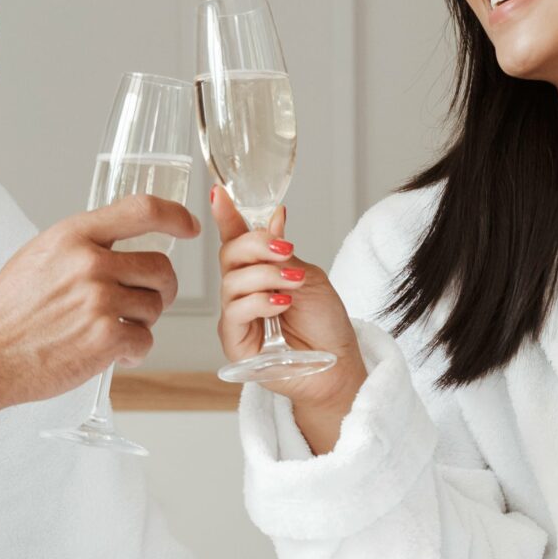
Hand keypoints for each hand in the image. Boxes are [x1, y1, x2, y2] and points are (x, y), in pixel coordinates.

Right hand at [0, 192, 200, 462]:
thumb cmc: (6, 312)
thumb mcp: (40, 258)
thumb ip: (81, 248)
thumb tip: (122, 251)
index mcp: (73, 235)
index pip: (141, 210)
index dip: (175, 216)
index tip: (189, 226)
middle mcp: (90, 262)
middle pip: (160, 267)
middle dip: (161, 288)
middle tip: (145, 302)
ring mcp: (99, 300)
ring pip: (155, 306)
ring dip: (141, 322)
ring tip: (109, 331)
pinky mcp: (106, 338)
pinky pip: (145, 341)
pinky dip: (132, 352)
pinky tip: (109, 353)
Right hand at [213, 188, 365, 451]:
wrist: (338, 364)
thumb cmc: (326, 326)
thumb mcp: (310, 277)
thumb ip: (284, 253)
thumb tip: (273, 217)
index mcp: (259, 272)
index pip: (235, 240)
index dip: (226, 217)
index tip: (220, 194)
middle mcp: (242, 292)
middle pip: (229, 256)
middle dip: (255, 245)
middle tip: (285, 249)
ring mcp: (237, 317)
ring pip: (232, 282)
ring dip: (266, 276)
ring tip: (293, 284)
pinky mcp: (235, 343)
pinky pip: (234, 312)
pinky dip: (259, 302)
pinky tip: (281, 304)